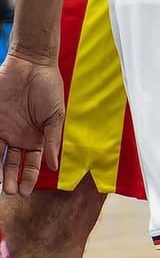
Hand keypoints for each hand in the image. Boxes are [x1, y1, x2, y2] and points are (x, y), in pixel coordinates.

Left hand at [0, 50, 66, 195]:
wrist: (31, 65)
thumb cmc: (49, 88)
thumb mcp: (56, 116)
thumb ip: (54, 140)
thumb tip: (55, 165)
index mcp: (37, 138)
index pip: (31, 163)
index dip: (29, 178)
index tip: (26, 192)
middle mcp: (18, 137)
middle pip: (12, 164)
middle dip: (11, 180)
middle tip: (11, 192)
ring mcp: (4, 130)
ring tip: (1, 186)